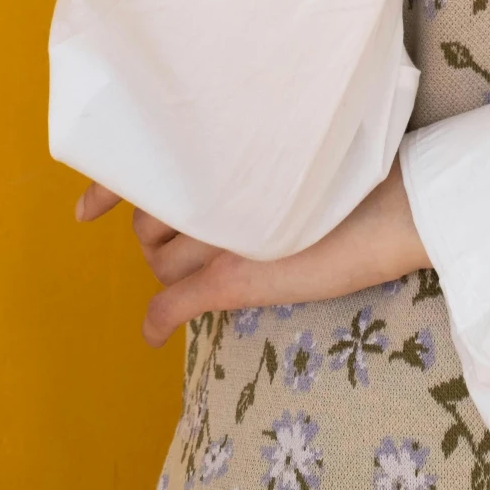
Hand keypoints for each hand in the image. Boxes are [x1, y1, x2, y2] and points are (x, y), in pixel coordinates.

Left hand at [74, 159, 430, 346]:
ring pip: (161, 259)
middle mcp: (215, 191)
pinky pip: (177, 301)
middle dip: (157, 229)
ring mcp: (220, 236)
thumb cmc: (365, 173)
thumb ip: (257, 165)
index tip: (87, 208)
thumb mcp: (302, 159)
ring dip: (167, 267)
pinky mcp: (234, 276)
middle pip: (153, 219)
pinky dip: (162, 319)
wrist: (401, 205)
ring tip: (193, 264)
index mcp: (230, 159)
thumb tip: (231, 185)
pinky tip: (155, 331)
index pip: (151, 170)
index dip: (112, 187)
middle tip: (187, 231)